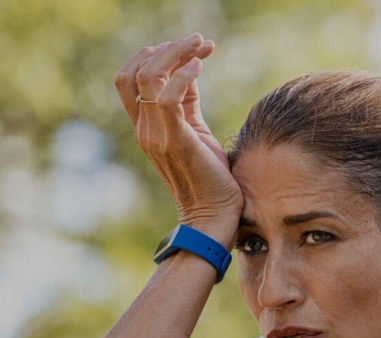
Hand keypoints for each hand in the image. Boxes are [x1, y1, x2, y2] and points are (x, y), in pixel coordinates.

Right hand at [114, 33, 242, 246]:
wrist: (213, 218)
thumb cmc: (211, 181)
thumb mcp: (196, 134)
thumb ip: (187, 105)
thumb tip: (190, 72)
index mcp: (146, 129)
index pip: (131, 80)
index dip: (155, 56)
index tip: (188, 48)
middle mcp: (145, 130)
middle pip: (134, 72)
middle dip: (167, 48)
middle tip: (198, 40)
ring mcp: (156, 136)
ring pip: (149, 76)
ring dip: (176, 53)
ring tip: (202, 45)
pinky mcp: (176, 141)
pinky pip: (168, 97)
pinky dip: (184, 75)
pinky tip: (200, 66)